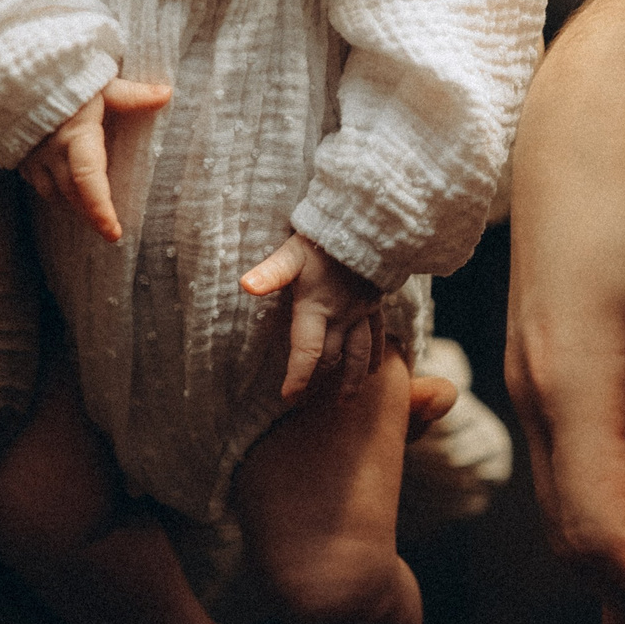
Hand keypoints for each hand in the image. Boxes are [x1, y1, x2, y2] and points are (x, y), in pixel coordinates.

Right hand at [19, 78, 171, 241]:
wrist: (10, 66)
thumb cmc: (61, 73)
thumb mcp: (100, 82)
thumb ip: (132, 95)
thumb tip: (167, 93)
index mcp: (75, 136)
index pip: (89, 181)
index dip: (100, 210)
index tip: (114, 233)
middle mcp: (51, 151)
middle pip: (73, 194)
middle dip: (91, 213)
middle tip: (110, 229)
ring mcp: (30, 154)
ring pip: (52, 193)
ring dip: (72, 204)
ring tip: (89, 211)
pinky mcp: (17, 152)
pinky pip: (36, 181)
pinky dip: (53, 190)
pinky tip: (64, 189)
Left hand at [241, 232, 384, 399]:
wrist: (371, 223)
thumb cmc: (326, 237)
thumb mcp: (294, 252)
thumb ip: (272, 272)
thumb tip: (246, 285)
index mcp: (317, 308)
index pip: (308, 352)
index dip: (299, 378)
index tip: (289, 397)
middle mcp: (341, 316)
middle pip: (330, 357)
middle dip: (318, 379)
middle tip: (305, 400)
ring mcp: (361, 312)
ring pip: (359, 354)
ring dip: (352, 378)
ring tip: (346, 399)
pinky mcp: (375, 302)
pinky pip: (378, 334)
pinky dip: (376, 355)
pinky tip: (376, 369)